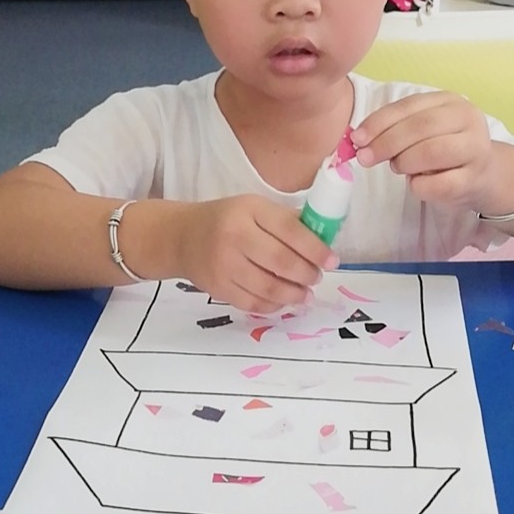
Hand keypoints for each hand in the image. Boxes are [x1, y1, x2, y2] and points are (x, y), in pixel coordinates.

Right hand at [177, 195, 337, 312]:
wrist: (182, 237)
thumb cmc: (226, 220)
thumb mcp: (254, 208)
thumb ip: (285, 222)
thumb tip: (323, 241)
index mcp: (249, 211)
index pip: (290, 231)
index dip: (315, 248)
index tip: (332, 260)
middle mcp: (235, 237)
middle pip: (281, 262)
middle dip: (307, 274)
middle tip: (317, 277)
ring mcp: (224, 265)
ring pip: (269, 288)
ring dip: (294, 294)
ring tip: (305, 294)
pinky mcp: (218, 288)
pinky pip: (253, 304)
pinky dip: (274, 306)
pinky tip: (283, 301)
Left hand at [352, 91, 496, 208]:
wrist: (485, 175)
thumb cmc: (445, 149)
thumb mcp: (424, 130)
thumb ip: (396, 128)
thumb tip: (360, 140)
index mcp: (450, 101)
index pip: (408, 106)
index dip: (379, 122)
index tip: (357, 139)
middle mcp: (468, 119)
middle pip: (420, 127)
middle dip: (386, 143)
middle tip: (365, 158)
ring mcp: (476, 148)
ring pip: (432, 152)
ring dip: (405, 162)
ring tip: (398, 167)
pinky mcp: (474, 179)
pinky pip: (439, 184)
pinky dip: (419, 186)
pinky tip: (417, 183)